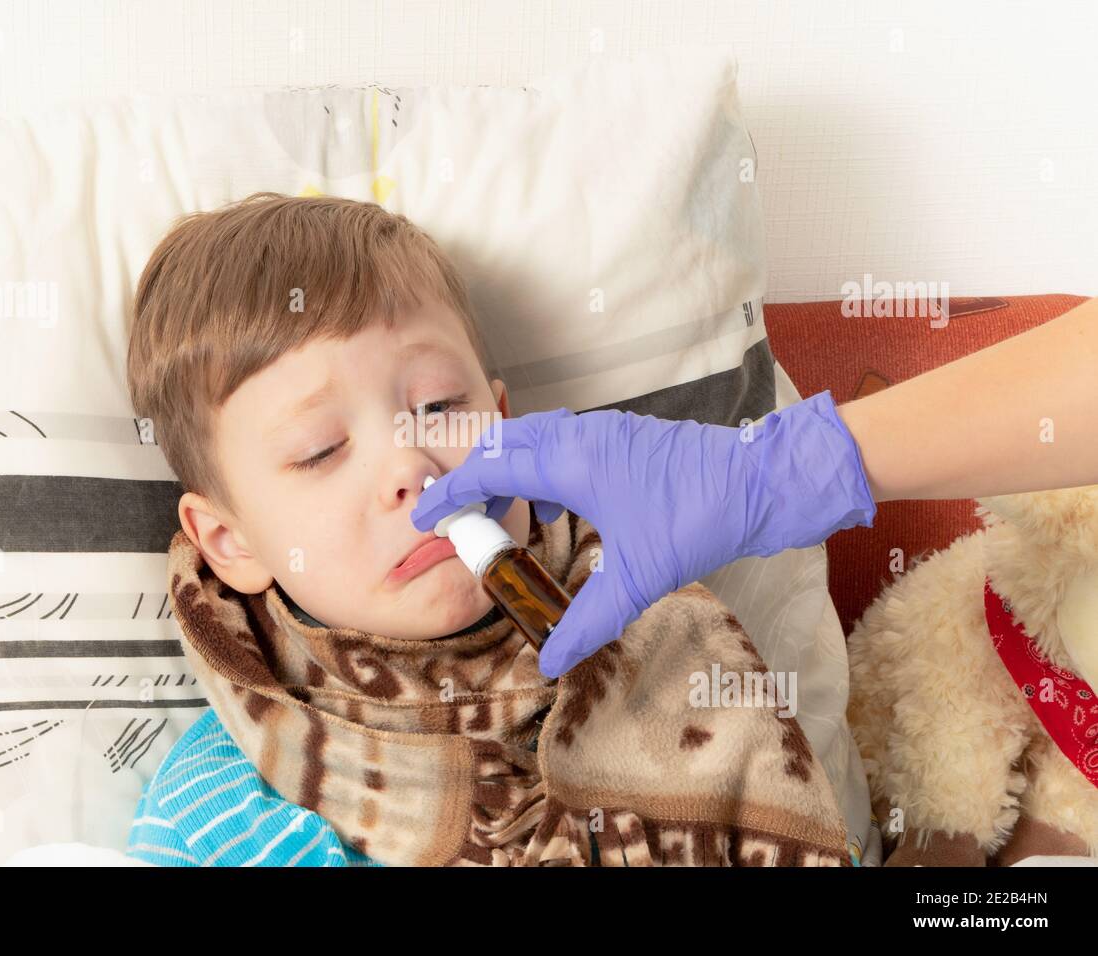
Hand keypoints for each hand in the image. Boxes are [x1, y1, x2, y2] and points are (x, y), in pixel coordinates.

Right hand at [410, 391, 876, 677]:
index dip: (451, 495)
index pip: (490, 469)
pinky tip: (556, 506)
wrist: (763, 481)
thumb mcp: (638, 577)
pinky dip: (543, 468)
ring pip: (534, 440)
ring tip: (502, 515)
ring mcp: (605, 432)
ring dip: (509, 471)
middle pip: (504, 445)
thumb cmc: (700, 517)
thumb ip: (587, 620)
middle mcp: (581, 436)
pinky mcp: (624, 438)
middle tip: (460, 521)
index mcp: (572, 460)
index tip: (426, 518)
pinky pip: (564, 443)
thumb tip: (550, 661)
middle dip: (474, 480)